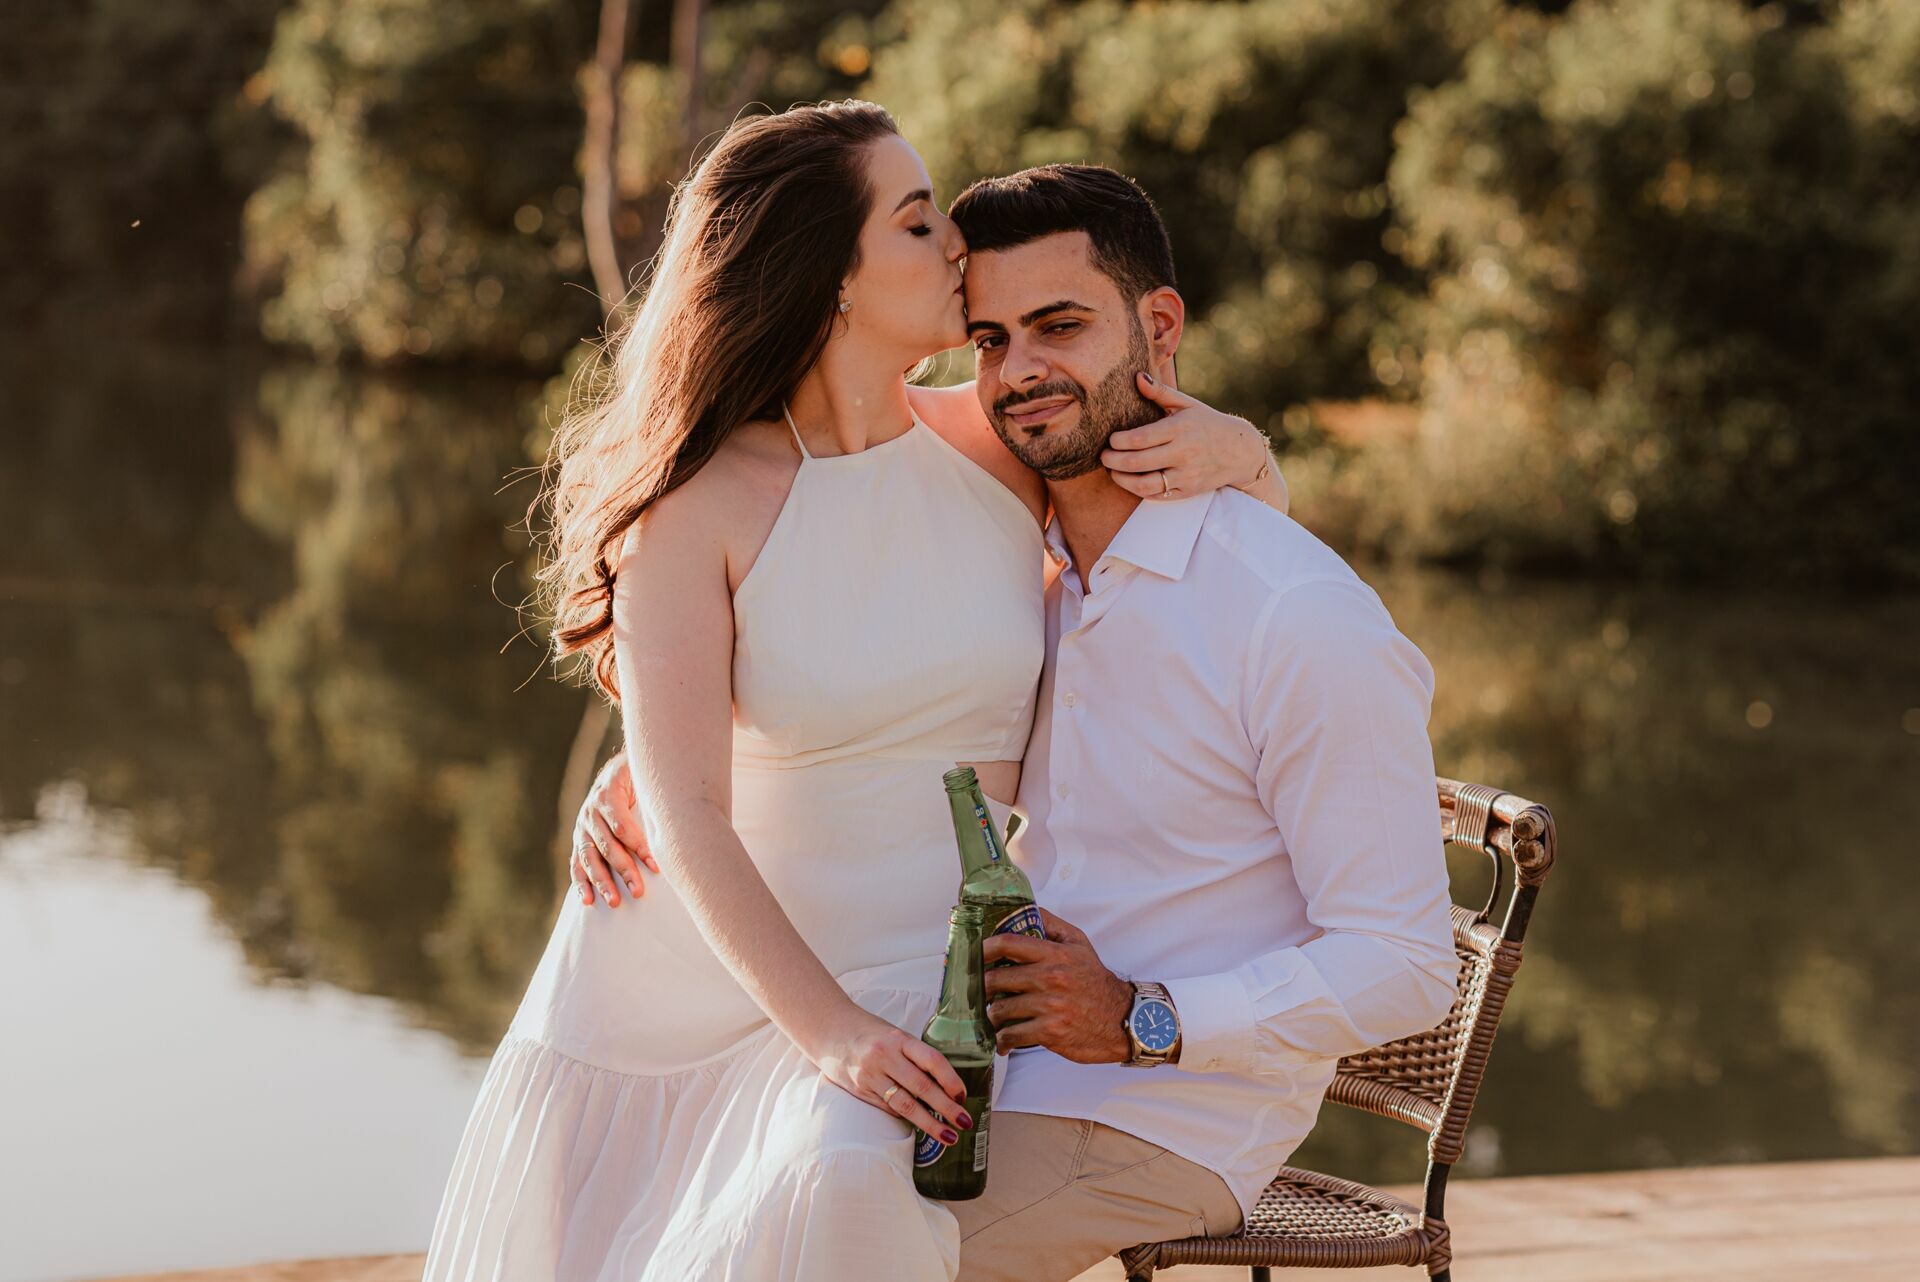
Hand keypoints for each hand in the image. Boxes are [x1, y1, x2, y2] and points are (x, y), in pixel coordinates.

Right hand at [570, 751, 658, 906]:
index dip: (639, 847)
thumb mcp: (645, 778)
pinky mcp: (579, 839)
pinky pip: (577, 862)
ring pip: (590, 857)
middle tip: (638, 892)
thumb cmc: (638, 777)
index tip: (656, 866)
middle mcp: (591, 812)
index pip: (622, 827)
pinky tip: (587, 900)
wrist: (616, 770)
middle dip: (624, 870)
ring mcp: (582, 827)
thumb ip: (653, 796)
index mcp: (607, 795)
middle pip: (607, 845)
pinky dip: (581, 883)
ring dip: (602, 881)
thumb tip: (675, 821)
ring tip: (614, 902)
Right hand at [806, 1005, 973, 1145]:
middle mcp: (885, 1057)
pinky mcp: (861, 1091)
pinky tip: (920, 1124)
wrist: (830, 1031)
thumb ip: (915, 1056)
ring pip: (905, 1105)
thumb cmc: (870, 1032)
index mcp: (899, 1039)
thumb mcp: (895, 1035)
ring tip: (948, 1136)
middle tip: (964, 1122)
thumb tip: (945, 1084)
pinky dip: (906, 1117)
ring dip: (929, 1124)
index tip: (963, 1095)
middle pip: (922, 1087)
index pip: (932, 1060)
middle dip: (947, 1108)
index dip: (951, 1080)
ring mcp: (871, 1076)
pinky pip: (889, 1108)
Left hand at [982, 908, 1133, 1063]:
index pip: (1008, 944)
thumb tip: (1026, 910)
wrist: (1122, 1018)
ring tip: (995, 1016)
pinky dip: (1003, 1040)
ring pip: (1000, 1010)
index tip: (978, 956)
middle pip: (996, 979)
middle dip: (984, 987)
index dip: (985, 949)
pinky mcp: (1049, 1032)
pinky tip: (1003, 1041)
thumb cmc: (1096, 981)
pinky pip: (1012, 1036)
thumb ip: (1052, 925)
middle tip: (982, 991)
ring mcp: (1049, 1007)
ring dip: (993, 1016)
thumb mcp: (1079, 944)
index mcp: (1055, 955)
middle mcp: (1050, 978)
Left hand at [1102, 372, 1270, 500]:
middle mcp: (1183, 453)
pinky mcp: (1187, 491)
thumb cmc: (1208, 423)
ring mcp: (1186, 475)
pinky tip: (1131, 481)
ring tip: (1113, 471)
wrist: (1240, 451)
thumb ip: (1160, 392)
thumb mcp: (1187, 404)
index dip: (1118, 441)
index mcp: (1180, 429)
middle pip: (1137, 462)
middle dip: (1113, 460)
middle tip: (1103, 457)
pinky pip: (1156, 496)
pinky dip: (1139, 490)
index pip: (1140, 438)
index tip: (1110, 439)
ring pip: (1144, 484)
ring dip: (1122, 479)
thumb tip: (1137, 377)